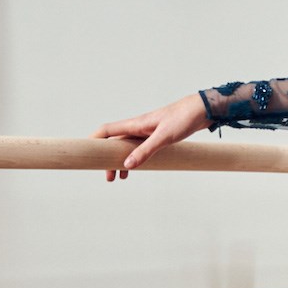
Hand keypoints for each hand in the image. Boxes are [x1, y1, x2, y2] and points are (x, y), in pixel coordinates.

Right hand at [91, 93, 207, 179]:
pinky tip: (137, 168)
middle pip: (115, 143)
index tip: (85, 152)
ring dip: (121, 161)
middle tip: (109, 177)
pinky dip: (135, 158)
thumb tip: (127, 165)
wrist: (202, 110)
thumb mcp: (164, 137)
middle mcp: (138, 127)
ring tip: (120, 178)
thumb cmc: (183, 119)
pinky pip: (140, 148)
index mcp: (135, 124)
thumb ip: (145, 151)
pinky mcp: (157, 135)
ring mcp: (147, 131)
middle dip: (108, 159)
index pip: (107, 130)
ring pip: (127, 147)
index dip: (94, 140)